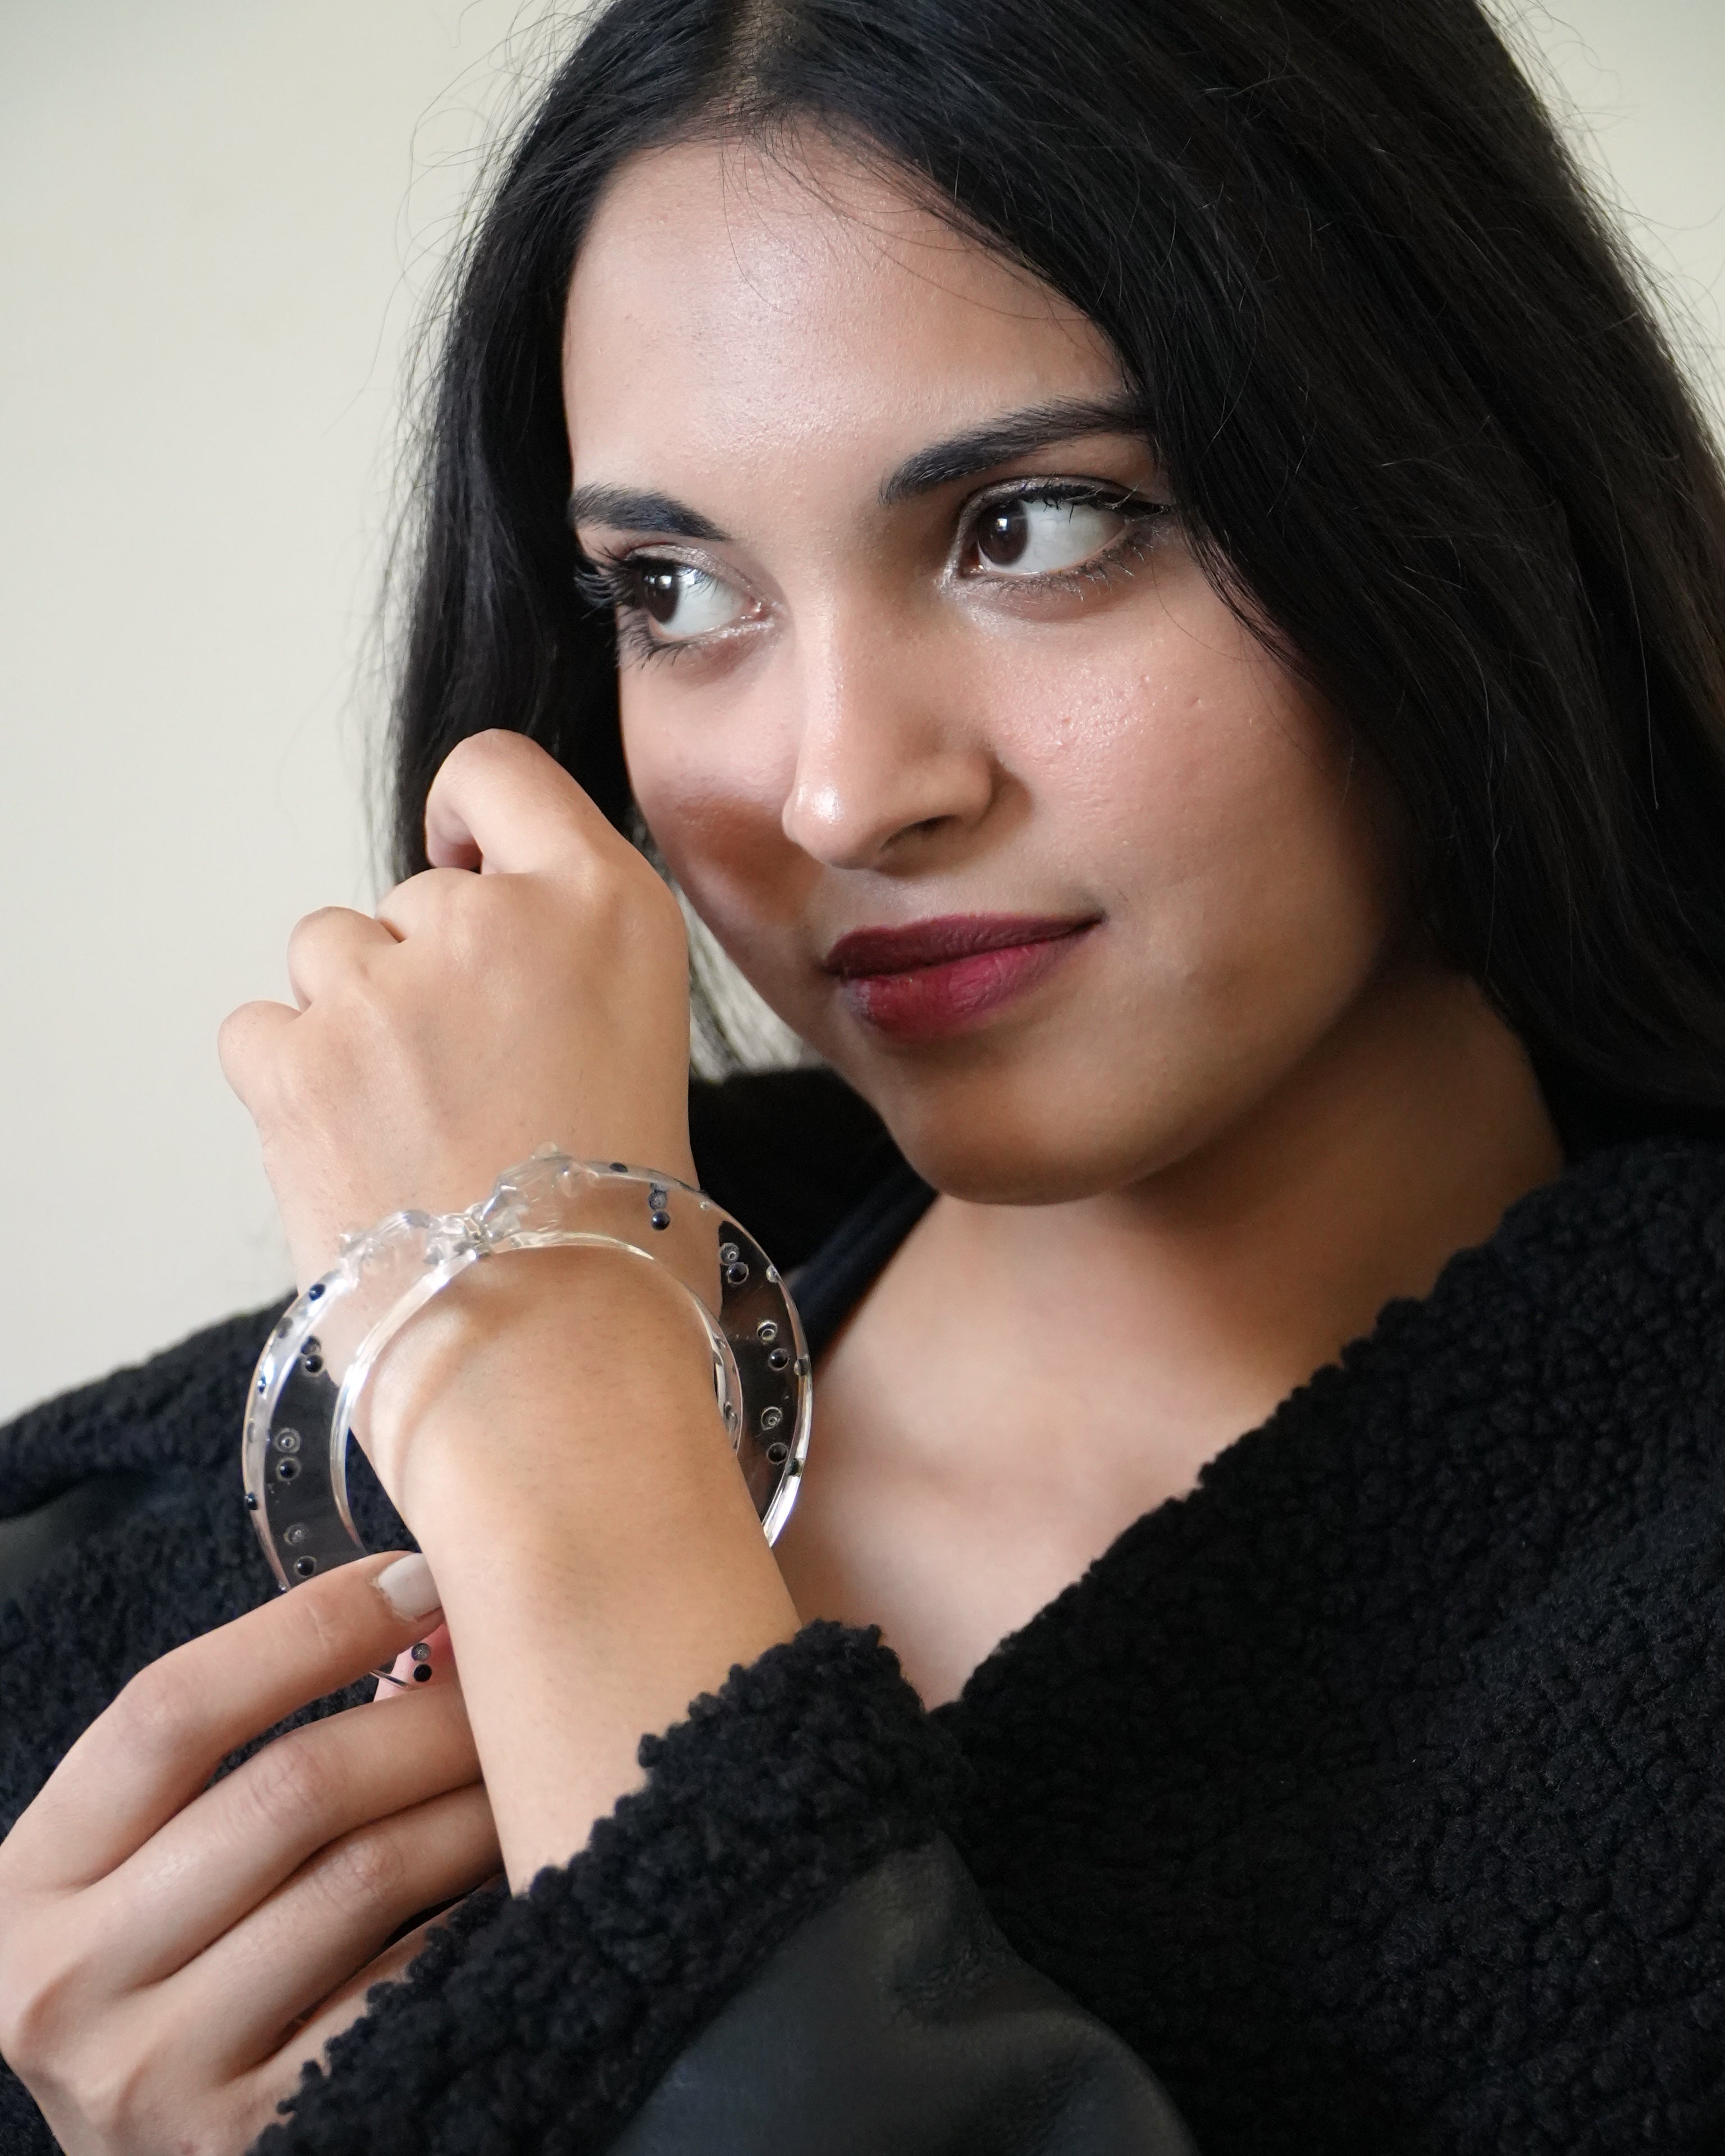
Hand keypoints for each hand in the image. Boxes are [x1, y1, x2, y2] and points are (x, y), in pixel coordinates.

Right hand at [0, 1554, 499, 2155]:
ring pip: (363, 1878)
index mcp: (32, 1882)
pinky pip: (407, 1983)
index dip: (308, 1628)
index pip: (170, 1711)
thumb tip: (416, 1612)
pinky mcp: (255, 2136)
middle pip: (288, 1790)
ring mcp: (158, 2072)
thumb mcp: (141, 1861)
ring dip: (472, 1799)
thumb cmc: (164, 1967)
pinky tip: (515, 1865)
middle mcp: (69, 1982)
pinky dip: (477, 1911)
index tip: (417, 1581)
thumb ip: (233, 1745)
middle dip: (425, 1712)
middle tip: (509, 1671)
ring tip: (527, 1757)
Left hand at [218, 730, 694, 1289]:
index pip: (498, 772)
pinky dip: (291, 1084)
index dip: (468, 819)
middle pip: (412, 897)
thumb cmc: (620, 1237)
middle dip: (424, 976)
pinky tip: (357, 1155)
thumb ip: (558, 971)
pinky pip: (261, 1029)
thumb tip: (468, 966)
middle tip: (471, 1094)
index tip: (464, 867)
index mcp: (612, 910)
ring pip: (329, 956)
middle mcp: (497, 922)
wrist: (555, 1365)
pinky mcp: (296, 1059)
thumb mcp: (639, 1051)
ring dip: (354, 1026)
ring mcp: (388, 986)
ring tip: (415, 1135)